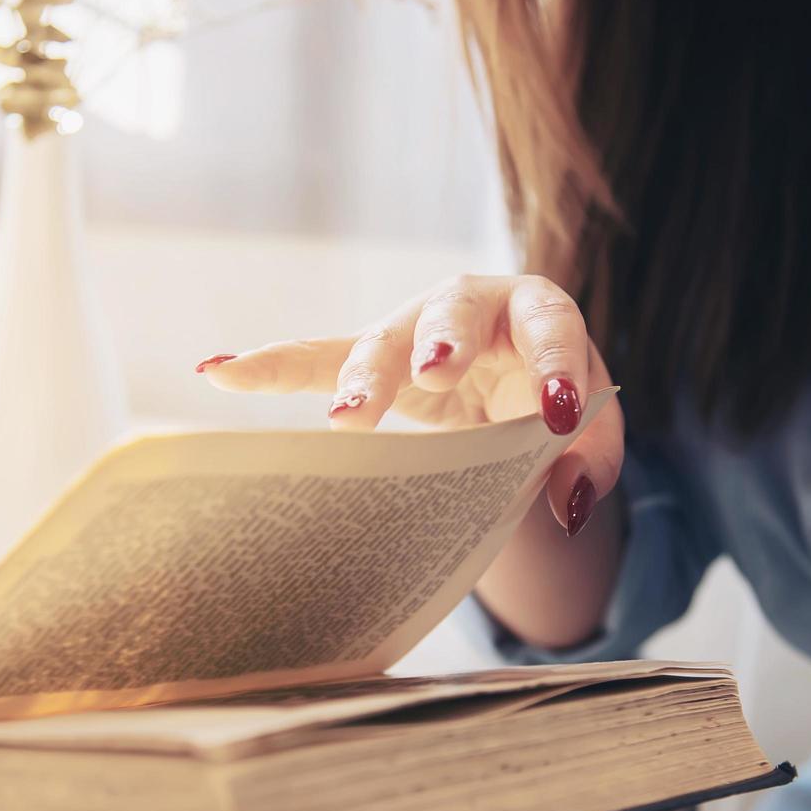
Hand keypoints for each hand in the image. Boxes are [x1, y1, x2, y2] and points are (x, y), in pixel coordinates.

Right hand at [197, 274, 624, 529]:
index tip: (558, 411)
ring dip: (362, 375)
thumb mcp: (589, 427)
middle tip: (432, 375)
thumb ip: (593, 457)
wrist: (511, 377)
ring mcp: (411, 328)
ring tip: (346, 419)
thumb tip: (571, 506)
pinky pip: (313, 358)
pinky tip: (217, 371)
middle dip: (439, 341)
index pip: (549, 325)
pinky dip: (269, 365)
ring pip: (380, 338)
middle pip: (451, 310)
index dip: (556, 364)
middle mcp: (469, 304)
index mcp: (535, 310)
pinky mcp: (368, 357)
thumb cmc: (554, 396)